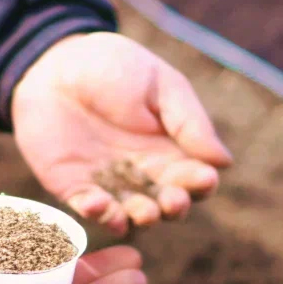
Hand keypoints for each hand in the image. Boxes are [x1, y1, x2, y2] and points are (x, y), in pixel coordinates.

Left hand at [11, 32, 231, 234]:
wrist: (58, 65)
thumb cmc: (116, 68)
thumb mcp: (160, 85)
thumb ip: (188, 122)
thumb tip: (224, 162)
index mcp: (171, 152)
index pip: (193, 179)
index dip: (200, 183)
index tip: (204, 178)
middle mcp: (143, 176)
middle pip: (166, 204)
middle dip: (173, 207)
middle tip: (173, 201)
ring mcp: (108, 185)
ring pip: (130, 215)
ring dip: (139, 218)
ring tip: (144, 212)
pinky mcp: (74, 187)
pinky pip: (87, 208)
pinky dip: (94, 212)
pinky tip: (99, 205)